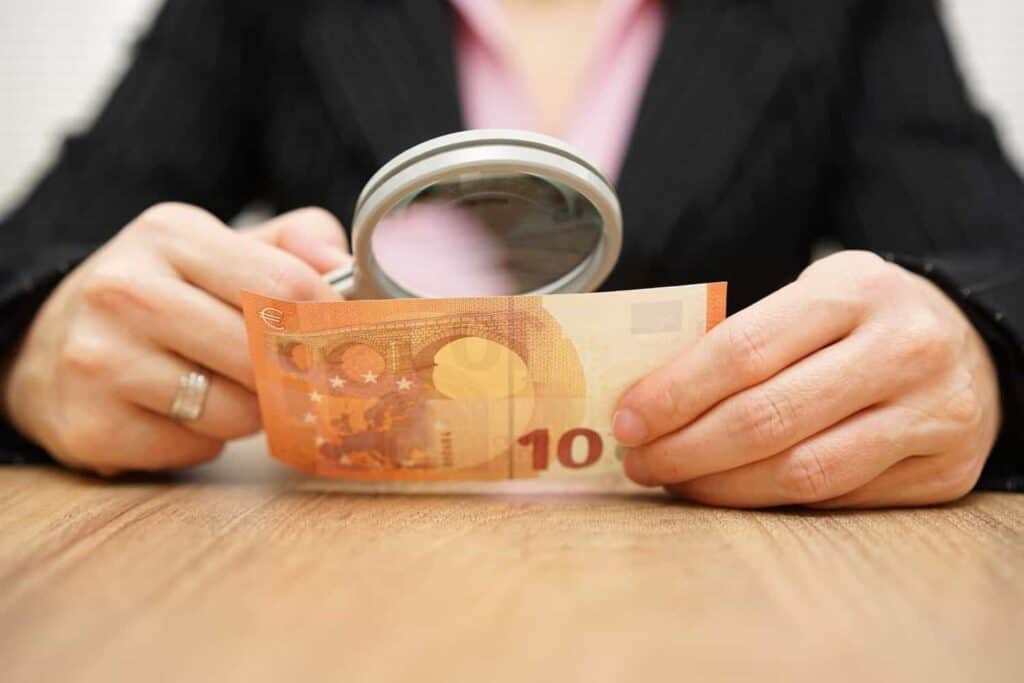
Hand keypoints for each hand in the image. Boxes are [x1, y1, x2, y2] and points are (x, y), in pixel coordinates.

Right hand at [0, 203, 349, 475]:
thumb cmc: (161, 297)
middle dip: (288, 376)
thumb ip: (292, 248)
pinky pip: (196, 449)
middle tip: (283, 374)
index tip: (344, 341)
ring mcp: (101, 359)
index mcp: (171, 235)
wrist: (48, 345)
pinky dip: (202, 441)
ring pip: (237, 411)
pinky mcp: (91, 425)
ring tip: (216, 387)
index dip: (328, 323)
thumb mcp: (218, 250)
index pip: (284, 285)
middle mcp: (127, 290)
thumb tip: (344, 267)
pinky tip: (175, 414)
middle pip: (263, 355)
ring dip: (248, 412)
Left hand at [613, 251, 1001, 507]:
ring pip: (802, 472)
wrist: (968, 342)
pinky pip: (836, 500)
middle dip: (685, 449)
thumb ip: (742, 338)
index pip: (742, 349)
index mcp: (853, 290)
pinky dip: (772, 502)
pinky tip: (734, 492)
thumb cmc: (860, 319)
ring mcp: (931, 414)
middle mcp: (901, 349)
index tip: (626, 420)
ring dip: (721, 488)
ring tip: (676, 483)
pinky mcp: (943, 470)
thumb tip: (648, 400)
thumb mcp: (810, 297)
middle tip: (639, 463)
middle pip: (766, 418)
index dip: (674, 393)